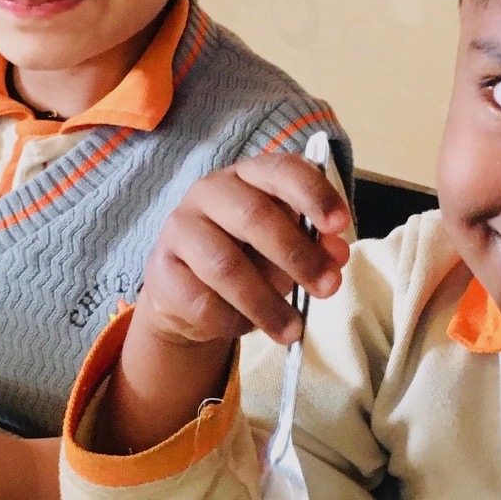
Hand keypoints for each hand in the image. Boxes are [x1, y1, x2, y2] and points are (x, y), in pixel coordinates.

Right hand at [135, 153, 350, 348]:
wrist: (190, 293)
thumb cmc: (248, 258)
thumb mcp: (287, 250)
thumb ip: (313, 246)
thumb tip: (336, 254)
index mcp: (249, 176)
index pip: (282, 170)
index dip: (313, 195)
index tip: (340, 226)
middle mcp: (210, 191)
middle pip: (254, 216)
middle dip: (297, 255)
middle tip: (328, 288)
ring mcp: (180, 227)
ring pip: (226, 266)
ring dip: (267, 303)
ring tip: (293, 329)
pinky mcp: (160, 269)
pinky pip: (201, 301)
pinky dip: (231, 320)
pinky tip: (245, 327)